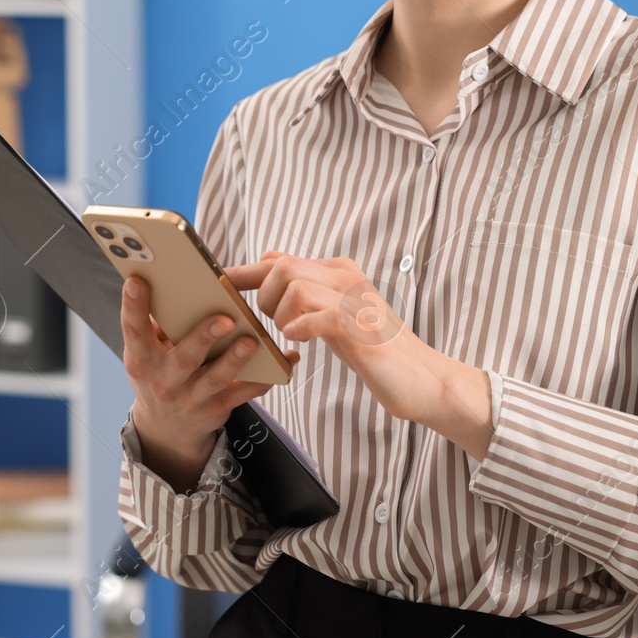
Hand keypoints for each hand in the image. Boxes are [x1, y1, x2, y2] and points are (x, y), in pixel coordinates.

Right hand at [119, 272, 301, 491]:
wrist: (167, 429)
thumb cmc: (159, 372)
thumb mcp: (147, 352)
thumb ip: (158, 324)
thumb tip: (173, 282)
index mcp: (141, 358)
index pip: (133, 329)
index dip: (133, 305)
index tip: (137, 281)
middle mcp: (164, 380)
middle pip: (185, 358)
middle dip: (204, 338)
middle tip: (223, 318)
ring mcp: (191, 398)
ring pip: (217, 378)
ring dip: (236, 359)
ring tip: (252, 340)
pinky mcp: (217, 408)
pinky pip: (245, 392)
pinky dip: (267, 377)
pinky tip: (286, 361)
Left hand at [228, 251, 493, 460]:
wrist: (421, 378)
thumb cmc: (373, 349)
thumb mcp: (332, 313)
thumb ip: (304, 288)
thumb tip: (269, 259)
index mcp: (338, 271)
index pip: (280, 260)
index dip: (244, 273)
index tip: (215, 284)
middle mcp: (348, 279)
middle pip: (284, 267)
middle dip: (262, 296)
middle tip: (268, 322)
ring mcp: (357, 302)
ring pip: (297, 286)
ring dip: (280, 314)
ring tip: (289, 333)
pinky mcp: (364, 329)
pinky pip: (321, 316)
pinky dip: (302, 327)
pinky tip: (298, 340)